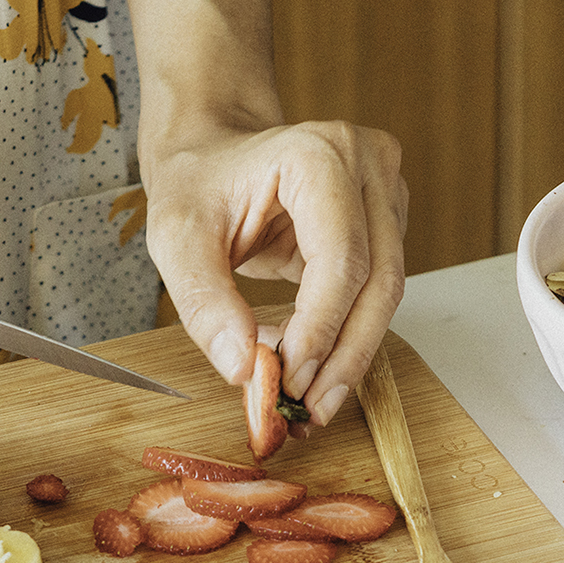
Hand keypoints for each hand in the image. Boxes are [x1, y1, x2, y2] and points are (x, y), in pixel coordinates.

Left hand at [143, 117, 407, 425]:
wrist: (212, 152)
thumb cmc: (196, 183)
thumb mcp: (177, 239)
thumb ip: (205, 303)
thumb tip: (243, 368)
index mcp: (319, 154)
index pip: (342, 259)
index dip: (321, 329)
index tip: (289, 381)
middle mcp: (367, 164)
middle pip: (379, 281)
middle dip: (343, 356)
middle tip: (307, 410)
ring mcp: (385, 190)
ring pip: (387, 293)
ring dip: (349, 354)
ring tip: (307, 398)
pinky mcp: (386, 221)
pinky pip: (377, 290)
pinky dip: (347, 335)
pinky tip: (311, 363)